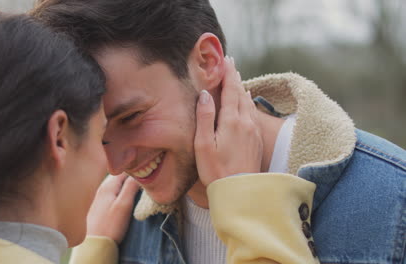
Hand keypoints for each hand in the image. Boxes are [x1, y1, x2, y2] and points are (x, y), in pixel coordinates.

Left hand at [86, 173, 138, 243]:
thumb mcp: (124, 205)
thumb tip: (138, 174)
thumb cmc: (110, 225)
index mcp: (108, 186)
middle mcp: (102, 188)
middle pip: (119, 176)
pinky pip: (112, 192)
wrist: (95, 244)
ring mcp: (99, 197)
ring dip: (125, 184)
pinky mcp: (99, 205)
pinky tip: (124, 197)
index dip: (136, 170)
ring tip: (136, 187)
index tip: (146, 173)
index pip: (124, 170)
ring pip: (115, 184)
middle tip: (143, 179)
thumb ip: (130, 187)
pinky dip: (119, 191)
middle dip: (131, 176)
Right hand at [194, 56, 262, 185]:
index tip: (226, 59)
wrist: (241, 191)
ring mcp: (254, 131)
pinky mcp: (257, 140)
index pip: (231, 90)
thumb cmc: (216, 170)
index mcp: (231, 121)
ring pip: (248, 102)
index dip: (228, 74)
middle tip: (231, 63)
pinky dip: (249, 102)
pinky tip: (248, 101)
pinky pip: (253, 113)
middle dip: (235, 77)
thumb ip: (205, 117)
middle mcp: (246, 122)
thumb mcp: (204, 144)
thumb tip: (206, 94)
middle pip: (241, 93)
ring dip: (242, 88)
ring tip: (238, 78)